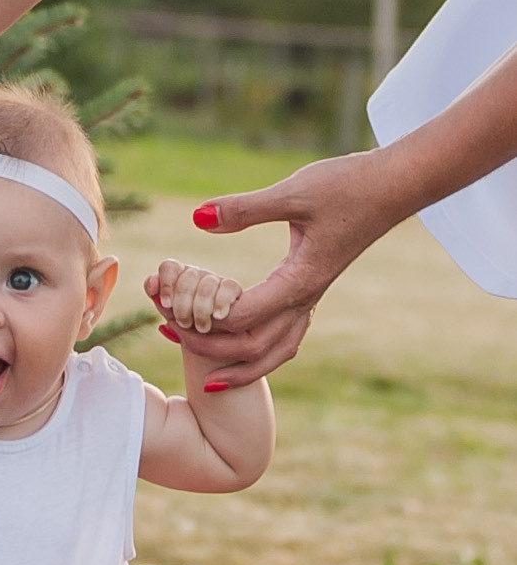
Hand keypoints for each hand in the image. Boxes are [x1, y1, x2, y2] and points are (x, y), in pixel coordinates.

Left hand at [145, 259, 241, 333]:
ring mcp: (215, 280)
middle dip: (183, 305)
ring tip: (201, 328)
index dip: (166, 285)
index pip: (169, 267)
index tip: (166, 305)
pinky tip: (217, 316)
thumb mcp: (168, 314)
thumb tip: (152, 284)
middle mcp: (196, 275)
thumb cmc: (184, 327)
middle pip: (188, 278)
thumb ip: (157, 295)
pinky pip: (228, 287)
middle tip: (184, 324)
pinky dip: (221, 303)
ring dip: (201, 309)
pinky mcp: (232, 288)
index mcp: (177, 276)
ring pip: (207, 285)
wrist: (208, 343)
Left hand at [171, 151, 402, 386]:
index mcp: (299, 281)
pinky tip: (237, 347)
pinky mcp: (313, 290)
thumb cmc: (349, 185)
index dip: (202, 317)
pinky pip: (285, 338)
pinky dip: (259, 353)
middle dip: (208, 347)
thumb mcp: (294, 192)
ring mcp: (312, 298)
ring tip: (204, 379)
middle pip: (253, 347)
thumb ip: (245, 209)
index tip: (167, 306)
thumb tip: (196, 218)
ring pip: (275, 353)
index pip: (242, 316)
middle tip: (167, 335)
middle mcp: (306, 299)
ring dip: (237, 367)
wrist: (396, 186)